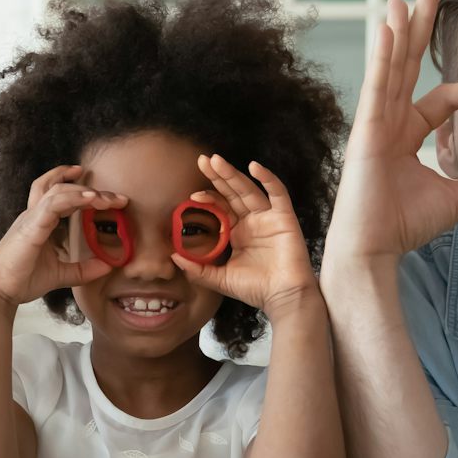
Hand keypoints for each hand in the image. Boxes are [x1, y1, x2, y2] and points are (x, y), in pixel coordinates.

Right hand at [0, 164, 126, 307]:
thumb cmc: (22, 281)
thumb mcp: (60, 275)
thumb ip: (83, 270)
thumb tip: (108, 266)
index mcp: (38, 221)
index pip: (56, 192)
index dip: (76, 184)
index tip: (100, 188)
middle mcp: (33, 215)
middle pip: (60, 187)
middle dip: (90, 188)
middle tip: (116, 197)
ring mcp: (31, 218)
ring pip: (58, 190)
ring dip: (85, 191)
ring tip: (108, 199)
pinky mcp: (31, 226)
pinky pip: (53, 204)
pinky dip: (73, 198)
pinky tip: (91, 199)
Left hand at [176, 154, 319, 313]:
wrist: (283, 298)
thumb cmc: (255, 289)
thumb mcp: (220, 279)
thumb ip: (197, 270)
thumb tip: (172, 257)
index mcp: (237, 232)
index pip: (220, 207)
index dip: (208, 197)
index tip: (191, 195)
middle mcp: (252, 221)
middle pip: (232, 192)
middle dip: (217, 176)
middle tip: (202, 159)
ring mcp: (268, 217)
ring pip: (249, 189)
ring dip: (233, 174)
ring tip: (216, 160)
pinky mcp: (285, 217)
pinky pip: (277, 193)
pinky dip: (267, 178)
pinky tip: (254, 166)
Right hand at [326, 0, 457, 262]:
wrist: (374, 249)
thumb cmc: (406, 227)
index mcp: (406, 134)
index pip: (446, 97)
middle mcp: (388, 122)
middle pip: (407, 65)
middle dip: (418, 27)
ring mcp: (374, 123)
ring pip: (391, 68)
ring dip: (399, 30)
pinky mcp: (365, 130)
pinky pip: (377, 85)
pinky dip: (381, 55)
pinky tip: (387, 27)